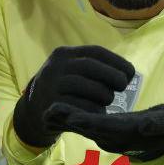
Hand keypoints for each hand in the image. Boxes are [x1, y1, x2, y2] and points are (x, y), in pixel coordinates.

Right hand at [12, 45, 133, 148]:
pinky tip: (98, 112)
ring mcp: (52, 86)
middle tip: (122, 87)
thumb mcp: (70, 71)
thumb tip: (126, 72)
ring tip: (107, 101)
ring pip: (90, 88)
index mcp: (64, 54)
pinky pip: (84, 108)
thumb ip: (92, 68)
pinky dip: (96, 110)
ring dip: (106, 96)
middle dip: (113, 77)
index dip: (117, 61)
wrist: (32, 111)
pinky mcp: (53, 106)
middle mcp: (56, 67)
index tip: (130, 73)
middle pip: (91, 67)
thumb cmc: (62, 89)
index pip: (95, 52)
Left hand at [45, 102, 163, 161]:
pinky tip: (55, 112)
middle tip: (49, 111)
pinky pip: (83, 125)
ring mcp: (106, 135)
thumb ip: (156, 124)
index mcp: (125, 133)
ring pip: (82, 126)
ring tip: (46, 111)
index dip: (86, 120)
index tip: (70, 115)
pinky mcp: (103, 130)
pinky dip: (69, 119)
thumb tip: (145, 124)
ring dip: (65, 119)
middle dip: (69, 120)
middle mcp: (112, 137)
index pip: (103, 126)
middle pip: (87, 127)